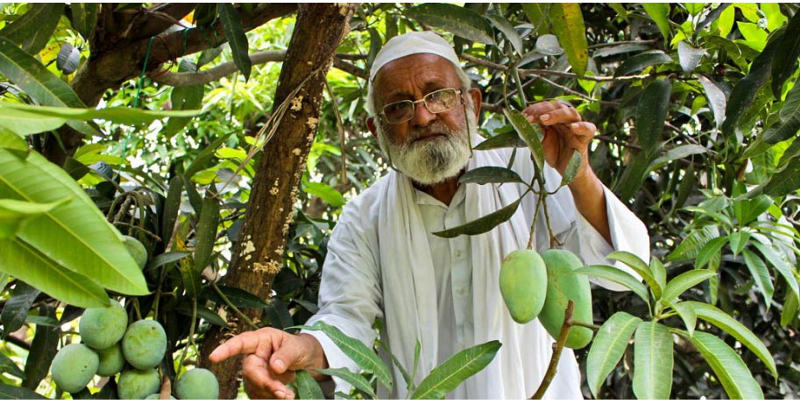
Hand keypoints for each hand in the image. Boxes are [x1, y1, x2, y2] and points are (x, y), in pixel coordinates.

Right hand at [209, 328, 324, 398]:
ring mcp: (254, 371)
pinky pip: (258, 395)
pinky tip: (286, 396)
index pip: (240, 342)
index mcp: (260, 339)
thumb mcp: (296, 348)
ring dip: (271, 393)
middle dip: (265, 383)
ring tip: (290, 395)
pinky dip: (272, 398)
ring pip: (254, 386)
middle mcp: (253, 355)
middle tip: (284, 393)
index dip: (226, 349)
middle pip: (250, 371)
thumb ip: (286, 356)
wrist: (306, 361)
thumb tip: (274, 367)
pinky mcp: (256, 385)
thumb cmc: (299, 348)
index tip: (214, 357)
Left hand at [522, 100, 595, 181]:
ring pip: (571, 113)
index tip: (523, 116)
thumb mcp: (540, 144)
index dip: (535, 109)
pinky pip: (589, 129)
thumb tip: (526, 123)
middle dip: (542, 110)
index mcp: (555, 119)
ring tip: (543, 119)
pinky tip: (573, 128)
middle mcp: (566, 121)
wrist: (568, 171)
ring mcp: (576, 129)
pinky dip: (582, 126)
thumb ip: (535, 134)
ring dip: (556, 114)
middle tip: (530, 119)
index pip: (546, 107)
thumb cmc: (556, 154)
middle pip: (558, 106)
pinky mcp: (584, 139)